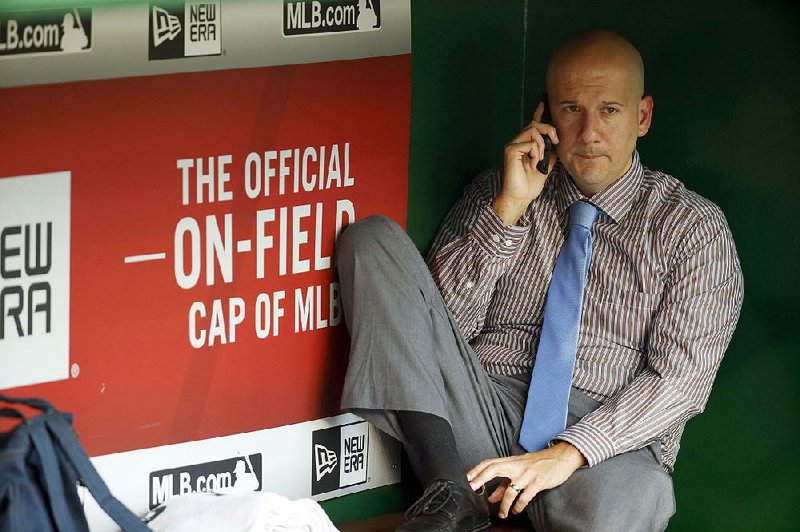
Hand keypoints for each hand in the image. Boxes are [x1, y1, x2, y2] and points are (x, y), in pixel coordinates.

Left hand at [466, 442, 584, 518]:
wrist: (560, 457)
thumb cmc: (538, 463)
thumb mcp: (520, 470)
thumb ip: (504, 484)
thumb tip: (490, 496)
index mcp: (511, 461)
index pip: (489, 463)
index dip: (476, 470)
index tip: (467, 479)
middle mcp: (517, 466)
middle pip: (493, 469)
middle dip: (481, 479)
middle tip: (472, 490)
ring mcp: (527, 474)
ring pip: (510, 489)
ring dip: (504, 504)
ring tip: (502, 514)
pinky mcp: (538, 482)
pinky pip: (525, 496)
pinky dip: (519, 505)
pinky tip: (516, 510)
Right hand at [491, 100, 558, 224]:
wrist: (521, 197)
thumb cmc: (530, 184)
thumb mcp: (545, 167)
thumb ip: (550, 154)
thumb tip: (556, 144)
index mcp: (526, 145)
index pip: (532, 125)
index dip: (538, 113)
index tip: (543, 102)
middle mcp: (518, 142)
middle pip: (534, 125)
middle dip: (549, 130)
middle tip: (556, 142)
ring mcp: (513, 145)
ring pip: (532, 131)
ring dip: (541, 145)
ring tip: (539, 159)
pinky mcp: (510, 150)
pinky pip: (528, 143)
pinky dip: (535, 153)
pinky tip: (532, 164)